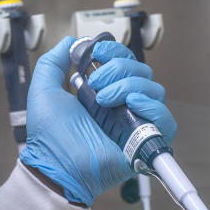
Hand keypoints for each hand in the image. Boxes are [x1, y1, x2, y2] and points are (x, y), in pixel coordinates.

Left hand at [19, 37, 176, 206]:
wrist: (56, 166)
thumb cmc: (48, 136)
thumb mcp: (43, 89)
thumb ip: (52, 62)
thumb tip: (71, 43)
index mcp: (103, 93)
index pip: (125, 63)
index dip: (115, 53)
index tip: (97, 54)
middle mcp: (123, 106)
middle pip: (142, 72)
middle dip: (118, 70)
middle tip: (96, 86)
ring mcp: (135, 123)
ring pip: (154, 90)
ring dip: (129, 86)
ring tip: (105, 101)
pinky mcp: (145, 142)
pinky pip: (166, 118)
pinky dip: (151, 106)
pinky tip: (131, 105)